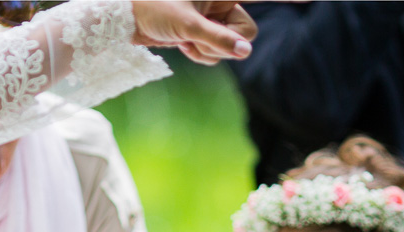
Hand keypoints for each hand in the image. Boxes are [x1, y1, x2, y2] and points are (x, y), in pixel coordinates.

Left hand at [130, 1, 254, 64]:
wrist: (129, 18)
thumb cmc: (155, 9)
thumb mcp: (189, 25)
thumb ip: (219, 39)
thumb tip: (246, 51)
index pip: (248, 20)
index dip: (274, 2)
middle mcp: (220, 6)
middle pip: (241, 36)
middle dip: (218, 44)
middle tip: (196, 37)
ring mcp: (212, 22)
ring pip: (227, 48)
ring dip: (205, 51)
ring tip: (186, 39)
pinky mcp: (202, 35)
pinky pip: (213, 54)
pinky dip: (199, 54)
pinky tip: (183, 44)